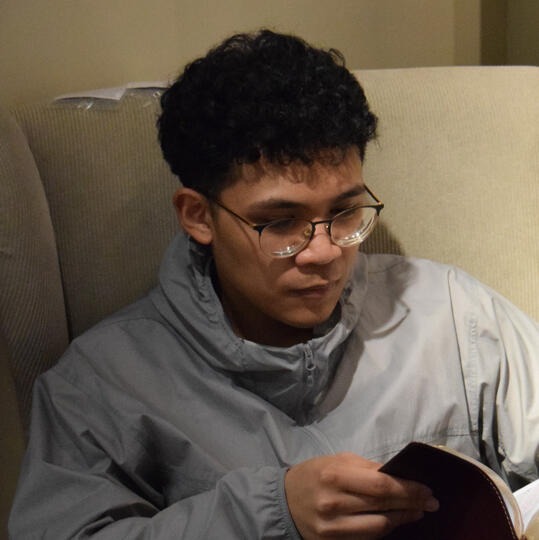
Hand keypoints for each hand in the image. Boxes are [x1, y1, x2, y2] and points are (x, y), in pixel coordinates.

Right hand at [284, 452, 438, 539]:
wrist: (284, 501)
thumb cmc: (315, 475)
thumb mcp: (337, 461)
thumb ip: (367, 468)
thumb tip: (399, 475)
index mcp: (334, 475)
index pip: (380, 485)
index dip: (408, 489)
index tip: (426, 490)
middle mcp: (333, 502)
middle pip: (382, 506)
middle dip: (411, 503)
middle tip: (430, 501)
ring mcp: (332, 527)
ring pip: (378, 528)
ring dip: (401, 519)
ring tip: (416, 512)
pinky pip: (366, 539)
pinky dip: (384, 530)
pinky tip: (394, 521)